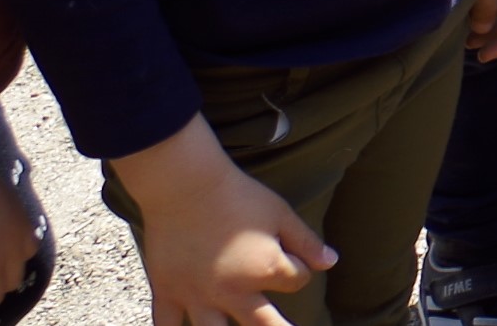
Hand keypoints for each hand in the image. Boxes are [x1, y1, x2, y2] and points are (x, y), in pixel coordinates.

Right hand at [116, 122, 331, 325]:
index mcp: (266, 270)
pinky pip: (166, 324)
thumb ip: (307, 243)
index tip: (291, 256)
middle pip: (265, 324)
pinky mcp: (167, 291)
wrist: (187, 186)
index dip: (299, 268)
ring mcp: (197, 296)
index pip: (296, 281)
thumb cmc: (239, 196)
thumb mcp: (281, 214)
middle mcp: (233, 292)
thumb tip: (331, 262)